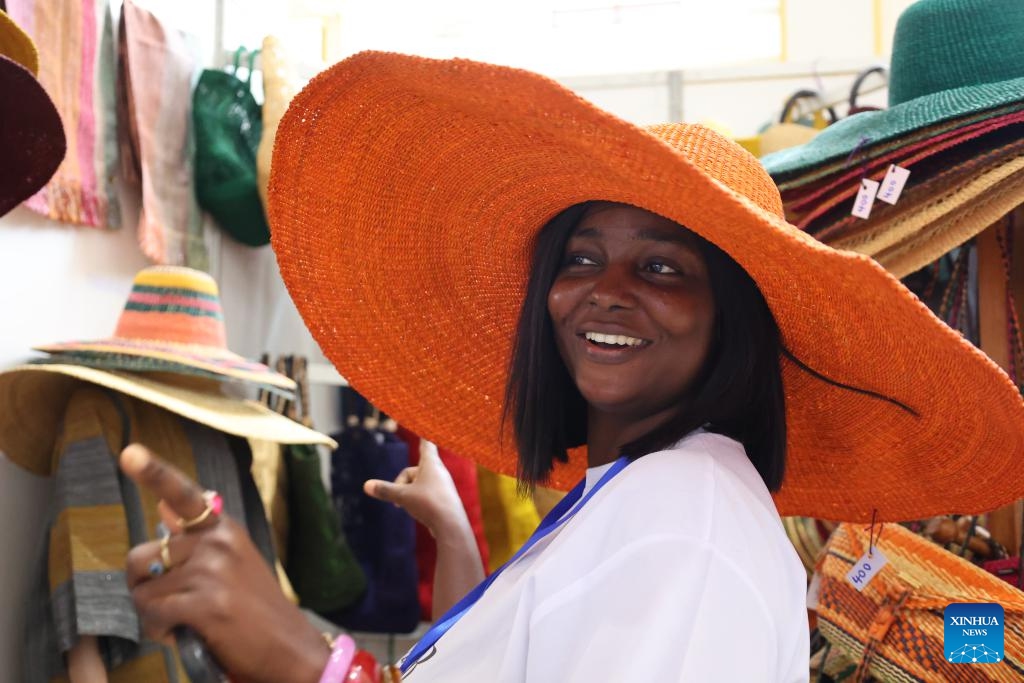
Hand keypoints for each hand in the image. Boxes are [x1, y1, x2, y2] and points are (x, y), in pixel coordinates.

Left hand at [120, 444, 327, 682]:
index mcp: (224, 528)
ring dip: (152, 613)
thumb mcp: (233, 560)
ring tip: (182, 620)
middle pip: (142, 556)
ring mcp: (212, 572)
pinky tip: (181, 633)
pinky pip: (152, 613)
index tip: (130, 453)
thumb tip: (162, 505)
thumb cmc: (255, 607)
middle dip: (144, 585)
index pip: (183, 495)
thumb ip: (196, 533)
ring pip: (144, 591)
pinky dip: (158, 629)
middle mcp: (218, 543)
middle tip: (170, 602)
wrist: (289, 647)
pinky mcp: (206, 604)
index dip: (154, 472)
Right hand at [363, 440, 467, 537]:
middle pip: (413, 471)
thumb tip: (366, 485)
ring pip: (418, 485)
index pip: (426, 444)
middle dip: (401, 484)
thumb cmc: (428, 505)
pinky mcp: (444, 499)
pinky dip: (418, 502)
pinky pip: (425, 495)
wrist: (451, 526)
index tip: (426, 425)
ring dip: (409, 494)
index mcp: (431, 464)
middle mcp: (439, 472)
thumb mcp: (402, 496)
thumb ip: (385, 490)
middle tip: (397, 501)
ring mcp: (442, 485)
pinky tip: (421, 514)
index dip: (423, 435)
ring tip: (409, 507)